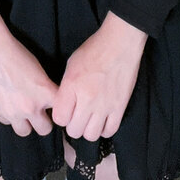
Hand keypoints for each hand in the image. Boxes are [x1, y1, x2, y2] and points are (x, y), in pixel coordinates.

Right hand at [0, 29, 59, 138]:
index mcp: (45, 94)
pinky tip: (8, 104)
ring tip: (24, 112)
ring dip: (26, 123)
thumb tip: (48, 99)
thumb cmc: (16, 54)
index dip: (59, 110)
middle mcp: (31, 107)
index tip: (56, 109)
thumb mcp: (39, 69)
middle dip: (44, 121)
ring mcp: (14, 112)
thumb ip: (45, 88)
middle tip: (40, 113)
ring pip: (25, 131)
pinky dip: (9, 116)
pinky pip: (7, 123)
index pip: (61, 113)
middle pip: (45, 129)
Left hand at [51, 12, 147, 142]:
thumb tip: (63, 106)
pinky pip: (110, 130)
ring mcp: (105, 105)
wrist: (120, 43)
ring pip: (91, 135)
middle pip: (74, 131)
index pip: (59, 119)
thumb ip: (65, 89)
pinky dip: (104, 129)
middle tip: (77, 115)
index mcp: (71, 86)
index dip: (61, 116)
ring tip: (89, 119)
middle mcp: (87, 99)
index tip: (65, 110)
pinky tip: (102, 119)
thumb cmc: (94, 50)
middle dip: (73, 125)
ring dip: (88, 129)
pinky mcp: (120, 107)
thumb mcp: (71, 65)